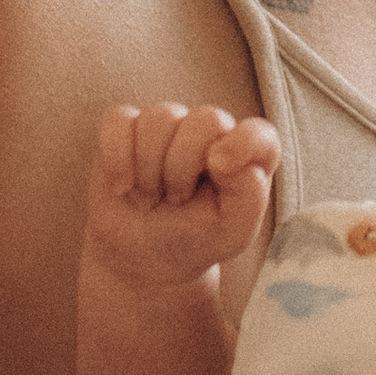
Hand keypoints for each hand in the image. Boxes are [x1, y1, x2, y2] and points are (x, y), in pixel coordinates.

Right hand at [85, 103, 280, 291]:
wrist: (143, 255)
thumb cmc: (194, 240)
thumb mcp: (231, 234)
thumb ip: (248, 198)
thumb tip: (229, 158)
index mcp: (245, 156)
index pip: (258, 133)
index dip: (242, 144)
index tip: (219, 168)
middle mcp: (210, 132)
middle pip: (205, 119)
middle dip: (183, 169)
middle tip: (177, 200)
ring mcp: (167, 126)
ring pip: (158, 119)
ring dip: (149, 171)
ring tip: (151, 198)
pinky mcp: (127, 128)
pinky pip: (119, 121)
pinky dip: (117, 158)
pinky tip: (123, 187)